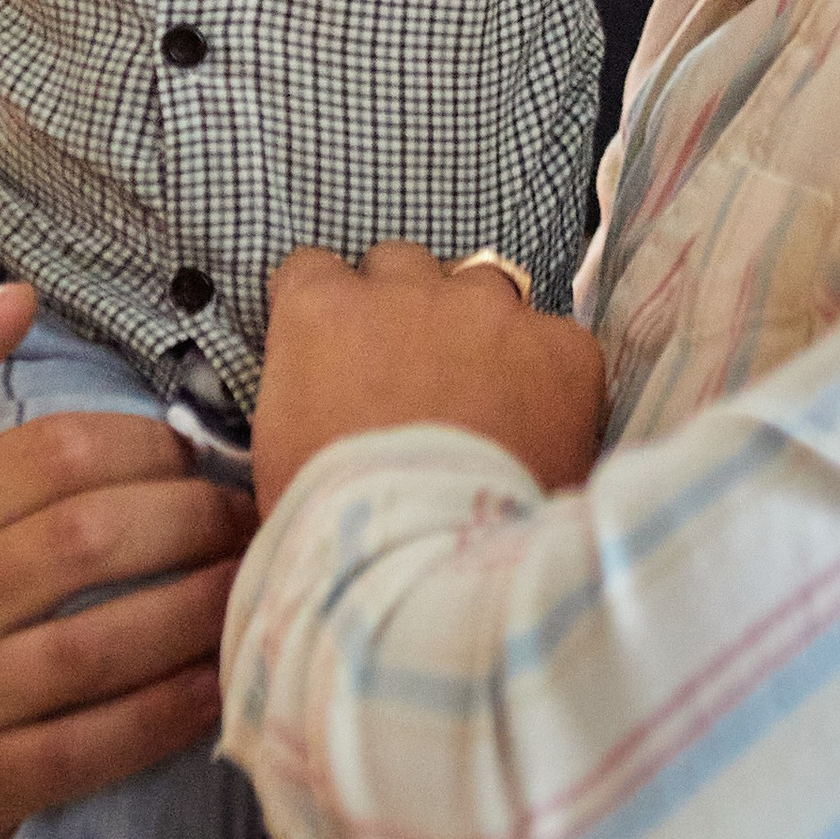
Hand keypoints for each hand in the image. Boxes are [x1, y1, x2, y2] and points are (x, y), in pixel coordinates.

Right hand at [0, 285, 253, 838]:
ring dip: (204, 609)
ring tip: (262, 581)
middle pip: (91, 542)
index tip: (198, 450)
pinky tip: (226, 679)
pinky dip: (173, 711)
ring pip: (104, 644)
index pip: (57, 454)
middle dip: (194, 519)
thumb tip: (19, 293)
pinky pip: (97, 746)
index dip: (149, 445)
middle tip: (256, 509)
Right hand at [254, 241, 605, 517]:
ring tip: (486, 399)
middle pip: (401, 265)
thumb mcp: (277, 462)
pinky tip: (541, 428)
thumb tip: (303, 420)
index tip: (337, 347)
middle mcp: (404, 290)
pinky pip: (556, 342)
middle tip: (414, 375)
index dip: (328, 308)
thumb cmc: (331, 533)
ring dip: (479, 329)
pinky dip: (549, 376)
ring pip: (483, 287)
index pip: (313, 269)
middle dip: (405, 308)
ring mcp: (490, 312)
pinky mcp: (563, 348)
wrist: (427, 573)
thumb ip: (297, 403)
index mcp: (320, 313)